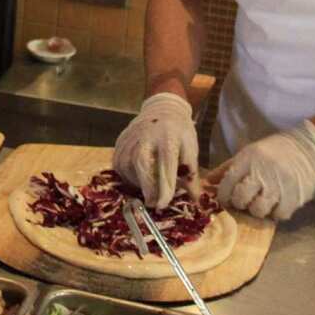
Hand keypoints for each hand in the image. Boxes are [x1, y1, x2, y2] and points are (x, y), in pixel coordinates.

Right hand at [112, 92, 197, 209]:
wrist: (162, 109)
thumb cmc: (179, 132)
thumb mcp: (191, 150)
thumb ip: (191, 175)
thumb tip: (195, 201)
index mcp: (168, 138)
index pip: (165, 165)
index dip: (164, 187)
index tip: (162, 204)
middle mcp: (145, 137)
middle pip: (142, 167)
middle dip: (148, 189)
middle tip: (153, 204)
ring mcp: (129, 140)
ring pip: (129, 170)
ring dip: (139, 184)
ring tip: (149, 187)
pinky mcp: (119, 144)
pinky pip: (120, 167)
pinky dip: (129, 177)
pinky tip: (139, 177)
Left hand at [209, 120, 314, 221]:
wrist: (308, 147)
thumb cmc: (273, 150)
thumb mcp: (248, 153)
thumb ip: (226, 169)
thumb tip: (206, 185)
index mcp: (247, 160)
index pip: (226, 184)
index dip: (223, 196)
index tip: (227, 198)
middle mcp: (261, 173)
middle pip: (240, 199)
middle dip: (239, 203)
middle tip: (245, 200)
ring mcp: (279, 186)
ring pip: (258, 210)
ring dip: (257, 210)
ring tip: (261, 202)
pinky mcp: (295, 197)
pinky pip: (279, 215)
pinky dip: (276, 213)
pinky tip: (277, 204)